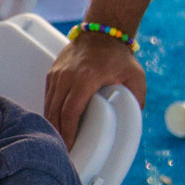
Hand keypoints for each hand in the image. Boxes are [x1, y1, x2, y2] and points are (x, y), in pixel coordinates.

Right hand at [44, 32, 146, 147]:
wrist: (101, 32)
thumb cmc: (118, 56)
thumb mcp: (135, 77)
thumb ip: (136, 98)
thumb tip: (135, 119)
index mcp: (85, 79)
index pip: (70, 111)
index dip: (68, 132)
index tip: (69, 147)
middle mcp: (66, 77)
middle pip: (54, 112)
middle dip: (57, 134)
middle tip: (62, 152)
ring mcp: (57, 74)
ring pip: (48, 105)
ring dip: (51, 124)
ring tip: (57, 141)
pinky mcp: (52, 73)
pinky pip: (48, 96)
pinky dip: (50, 111)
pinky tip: (54, 123)